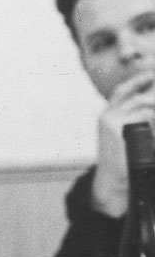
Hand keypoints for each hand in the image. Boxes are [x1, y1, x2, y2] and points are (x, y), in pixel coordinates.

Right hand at [93, 71, 154, 216]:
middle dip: (146, 82)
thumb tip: (151, 112)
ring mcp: (109, 120)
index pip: (123, 91)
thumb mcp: (129, 140)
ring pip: (140, 102)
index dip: (137, 80)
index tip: (152, 73)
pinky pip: (141, 115)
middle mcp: (106, 115)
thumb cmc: (124, 164)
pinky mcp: (114, 128)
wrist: (113, 183)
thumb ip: (139, 125)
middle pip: (130, 91)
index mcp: (108, 116)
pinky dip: (153, 115)